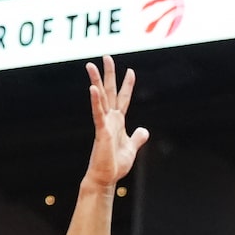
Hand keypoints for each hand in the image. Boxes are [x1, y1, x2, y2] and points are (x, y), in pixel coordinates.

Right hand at [85, 56, 148, 188]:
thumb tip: (144, 130)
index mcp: (117, 121)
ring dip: (96, 82)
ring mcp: (104, 124)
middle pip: (109, 92)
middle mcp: (109, 119)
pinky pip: (98, 114)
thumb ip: (137, 138)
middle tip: (106, 56)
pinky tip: (93, 89)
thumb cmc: (115, 164)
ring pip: (100, 98)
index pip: (123, 99)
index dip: (127, 85)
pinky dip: (96, 102)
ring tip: (90, 65)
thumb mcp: (132, 148)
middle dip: (109, 74)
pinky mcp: (101, 132)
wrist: (105, 177)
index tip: (130, 71)